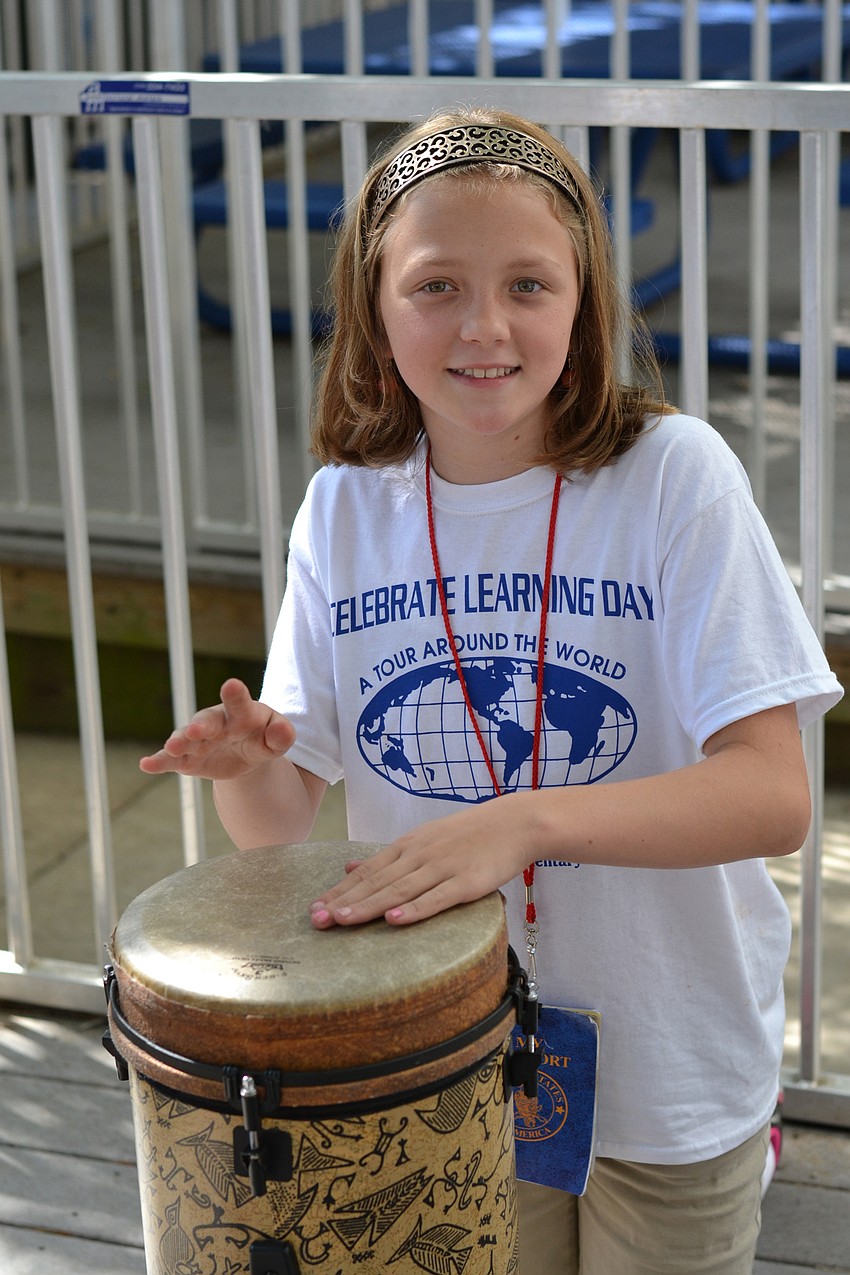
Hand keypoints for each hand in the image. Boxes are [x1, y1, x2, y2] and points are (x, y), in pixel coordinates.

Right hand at [139, 678, 295, 780]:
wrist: (246, 754)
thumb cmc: (263, 737)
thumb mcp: (277, 739)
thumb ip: (282, 735)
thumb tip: (283, 732)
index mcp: (241, 712)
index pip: (239, 702)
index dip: (235, 695)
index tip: (231, 685)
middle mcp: (216, 722)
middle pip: (207, 721)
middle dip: (201, 725)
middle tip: (197, 730)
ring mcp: (198, 740)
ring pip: (185, 739)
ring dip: (179, 742)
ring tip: (172, 748)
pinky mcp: (186, 759)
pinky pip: (170, 760)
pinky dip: (159, 762)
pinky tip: (146, 764)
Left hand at [309, 793, 536, 927]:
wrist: (514, 823)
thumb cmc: (468, 835)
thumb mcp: (423, 838)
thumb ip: (388, 857)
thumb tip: (349, 865)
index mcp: (407, 847)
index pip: (366, 871)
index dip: (339, 890)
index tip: (313, 908)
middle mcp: (419, 855)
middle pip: (376, 882)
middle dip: (344, 901)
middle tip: (316, 920)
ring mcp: (442, 868)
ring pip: (399, 890)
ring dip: (369, 906)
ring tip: (343, 920)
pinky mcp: (466, 882)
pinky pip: (436, 898)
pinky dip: (414, 909)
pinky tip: (394, 920)